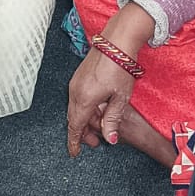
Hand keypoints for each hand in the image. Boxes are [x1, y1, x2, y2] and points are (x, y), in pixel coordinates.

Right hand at [67, 7, 152, 156]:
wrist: (117, 42)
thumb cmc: (120, 68)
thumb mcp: (120, 98)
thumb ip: (112, 120)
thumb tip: (110, 139)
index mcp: (84, 99)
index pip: (75, 127)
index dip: (74, 142)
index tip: (74, 153)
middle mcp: (75, 91)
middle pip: (74, 119)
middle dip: (82, 133)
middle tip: (94, 143)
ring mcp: (75, 82)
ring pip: (75, 109)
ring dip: (84, 120)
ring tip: (99, 126)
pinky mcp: (78, 76)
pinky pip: (77, 98)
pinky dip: (84, 108)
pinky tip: (97, 109)